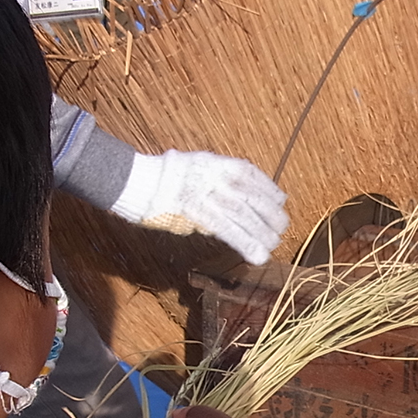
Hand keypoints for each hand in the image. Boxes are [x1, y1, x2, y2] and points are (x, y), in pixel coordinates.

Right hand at [110, 150, 288, 264]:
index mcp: (214, 163)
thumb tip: (236, 202)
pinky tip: (257, 255)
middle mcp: (214, 175)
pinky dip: (245, 243)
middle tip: (281, 228)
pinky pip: (227, 229)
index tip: (280, 200)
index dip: (268, 189)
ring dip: (261, 233)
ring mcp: (206, 193)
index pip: (250, 174)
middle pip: (250, 196)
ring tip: (272, 246)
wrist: (136, 182)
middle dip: (269, 214)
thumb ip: (215, 182)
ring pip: (243, 214)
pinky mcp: (197, 212)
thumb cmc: (162, 180)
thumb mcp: (193, 168)